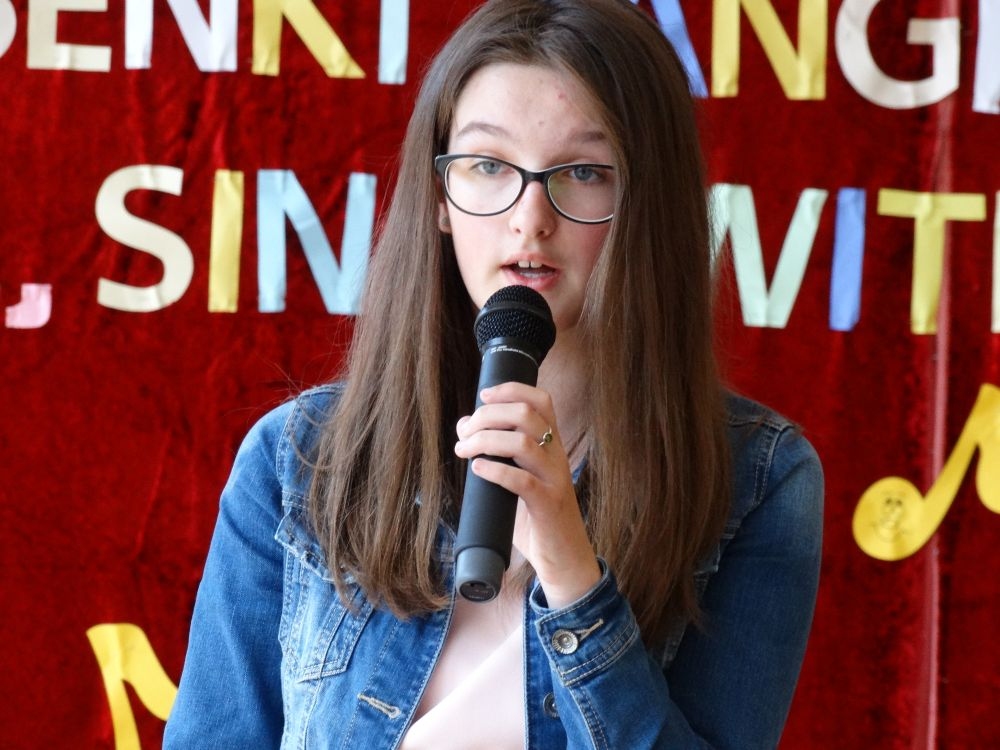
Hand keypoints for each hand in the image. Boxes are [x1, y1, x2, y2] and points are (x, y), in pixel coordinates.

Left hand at [454, 382, 600, 607]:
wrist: (563, 558)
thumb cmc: (535, 518)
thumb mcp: (518, 479)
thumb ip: (498, 455)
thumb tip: (465, 428)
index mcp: (552, 446)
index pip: (542, 401)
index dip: (512, 389)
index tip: (484, 395)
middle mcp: (557, 456)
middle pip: (526, 415)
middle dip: (488, 415)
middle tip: (465, 431)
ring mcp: (555, 480)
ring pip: (524, 443)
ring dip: (486, 440)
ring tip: (463, 449)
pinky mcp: (548, 505)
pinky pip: (522, 481)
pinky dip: (496, 470)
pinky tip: (477, 469)